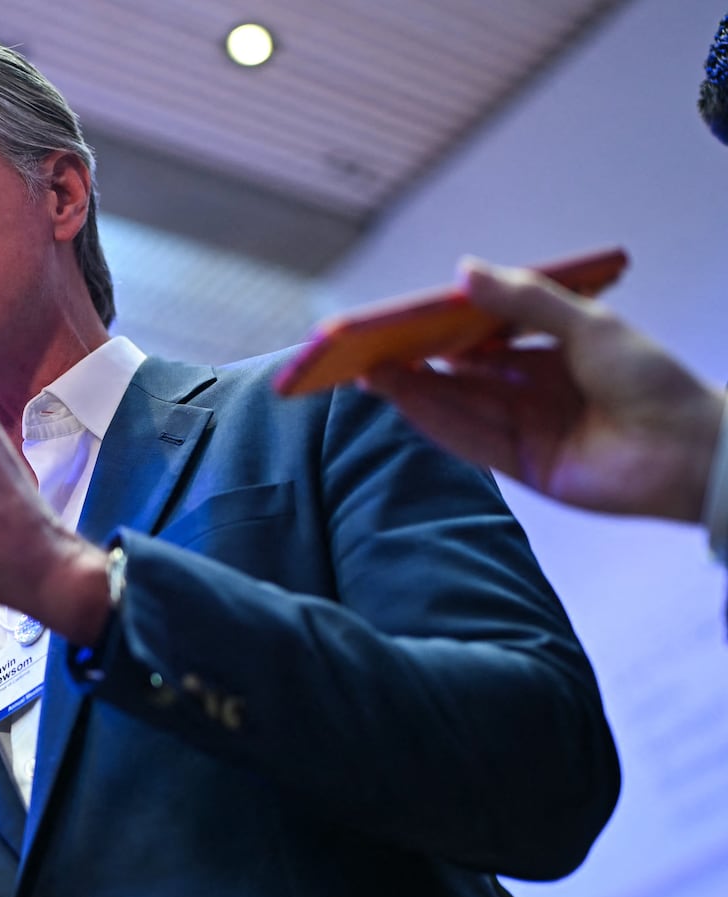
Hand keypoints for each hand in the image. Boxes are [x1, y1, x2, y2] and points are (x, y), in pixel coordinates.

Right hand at [363, 258, 725, 521]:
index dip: (439, 331)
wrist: (691, 448)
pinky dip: (433, 419)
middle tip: (364, 349)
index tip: (399, 321)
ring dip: (412, 391)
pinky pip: (468, 438)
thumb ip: (524, 300)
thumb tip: (463, 272)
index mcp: (550, 353)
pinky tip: (402, 399)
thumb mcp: (587, 324)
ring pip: (457, 406)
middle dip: (414, 363)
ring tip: (368, 372)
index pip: (482, 340)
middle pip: (461, 376)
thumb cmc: (653, 379)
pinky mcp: (523, 464)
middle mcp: (533, 390)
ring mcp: (526, 428)